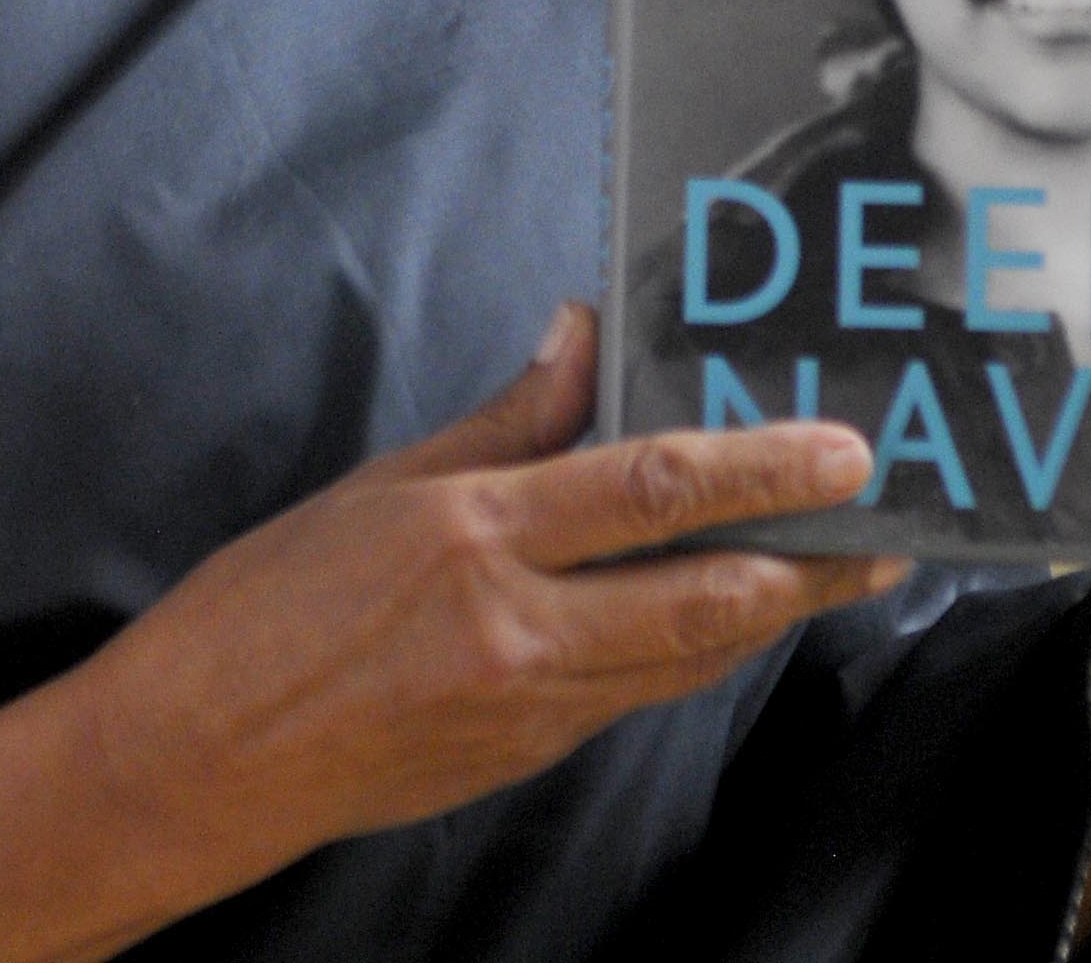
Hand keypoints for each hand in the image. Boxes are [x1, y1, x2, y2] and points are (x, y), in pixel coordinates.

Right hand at [74, 304, 904, 892]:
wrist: (201, 756)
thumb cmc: (265, 609)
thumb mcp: (380, 485)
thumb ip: (503, 419)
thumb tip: (579, 334)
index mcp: (473, 535)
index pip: (649, 489)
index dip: (759, 469)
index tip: (839, 452)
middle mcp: (516, 625)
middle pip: (707, 595)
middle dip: (814, 563)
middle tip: (889, 529)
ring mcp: (530, 702)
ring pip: (691, 654)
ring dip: (774, 611)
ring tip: (838, 569)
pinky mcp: (529, 754)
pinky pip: (641, 692)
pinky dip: (698, 649)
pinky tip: (728, 616)